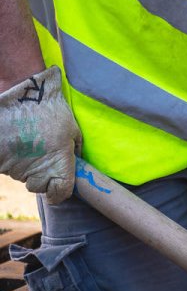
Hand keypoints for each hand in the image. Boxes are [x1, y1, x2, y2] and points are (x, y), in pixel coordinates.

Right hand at [0, 65, 80, 203]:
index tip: (59, 188)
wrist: (22, 97)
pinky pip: (9, 169)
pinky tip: (18, 145)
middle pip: (40, 188)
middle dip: (43, 179)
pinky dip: (14, 161)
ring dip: (28, 168)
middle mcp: (38, 169)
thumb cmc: (51, 110)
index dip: (61, 192)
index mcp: (60, 162)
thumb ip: (75, 150)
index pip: (61, 193)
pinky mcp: (1, 162)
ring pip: (23, 178)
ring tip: (31, 145)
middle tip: (44, 160)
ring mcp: (17, 167)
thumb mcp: (72, 129)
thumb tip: (75, 162)